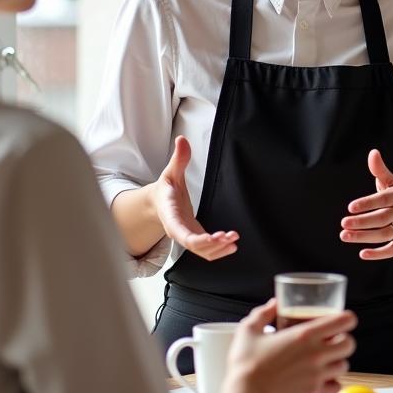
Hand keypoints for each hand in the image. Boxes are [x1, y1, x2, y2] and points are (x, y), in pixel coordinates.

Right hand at [153, 136, 238, 259]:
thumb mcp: (170, 172)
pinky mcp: (195, 237)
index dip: (198, 239)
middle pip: (193, 247)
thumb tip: (182, 140)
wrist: (158, 203)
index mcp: (170, 216)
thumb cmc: (165, 189)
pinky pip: (206, 250)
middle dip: (212, 246)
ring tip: (233, 240)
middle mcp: (178, 230)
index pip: (181, 233)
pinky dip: (218, 250)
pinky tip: (231, 244)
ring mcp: (187, 236)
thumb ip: (178, 159)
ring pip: (201, 252)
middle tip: (230, 238)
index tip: (213, 237)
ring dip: (218, 250)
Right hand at [225, 300, 356, 392]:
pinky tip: (323, 379)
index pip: (344, 321)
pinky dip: (333, 383)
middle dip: (344, 340)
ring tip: (326, 360)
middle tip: (333, 340)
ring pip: (344, 365)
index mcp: (305, 334)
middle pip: (349, 344)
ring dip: (338, 361)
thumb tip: (273, 304)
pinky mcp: (313, 391)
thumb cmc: (247, 364)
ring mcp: (317, 374)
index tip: (341, 320)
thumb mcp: (248, 330)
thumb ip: (263, 313)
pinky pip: (336, 386)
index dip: (346, 319)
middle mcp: (317, 353)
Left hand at [339, 148, 392, 260]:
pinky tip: (363, 254)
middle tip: (344, 223)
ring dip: (364, 237)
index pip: (383, 199)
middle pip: (383, 219)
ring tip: (345, 235)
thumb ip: (380, 170)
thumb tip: (373, 153)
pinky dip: (379, 254)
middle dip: (362, 222)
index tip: (351, 207)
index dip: (367, 203)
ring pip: (385, 234)